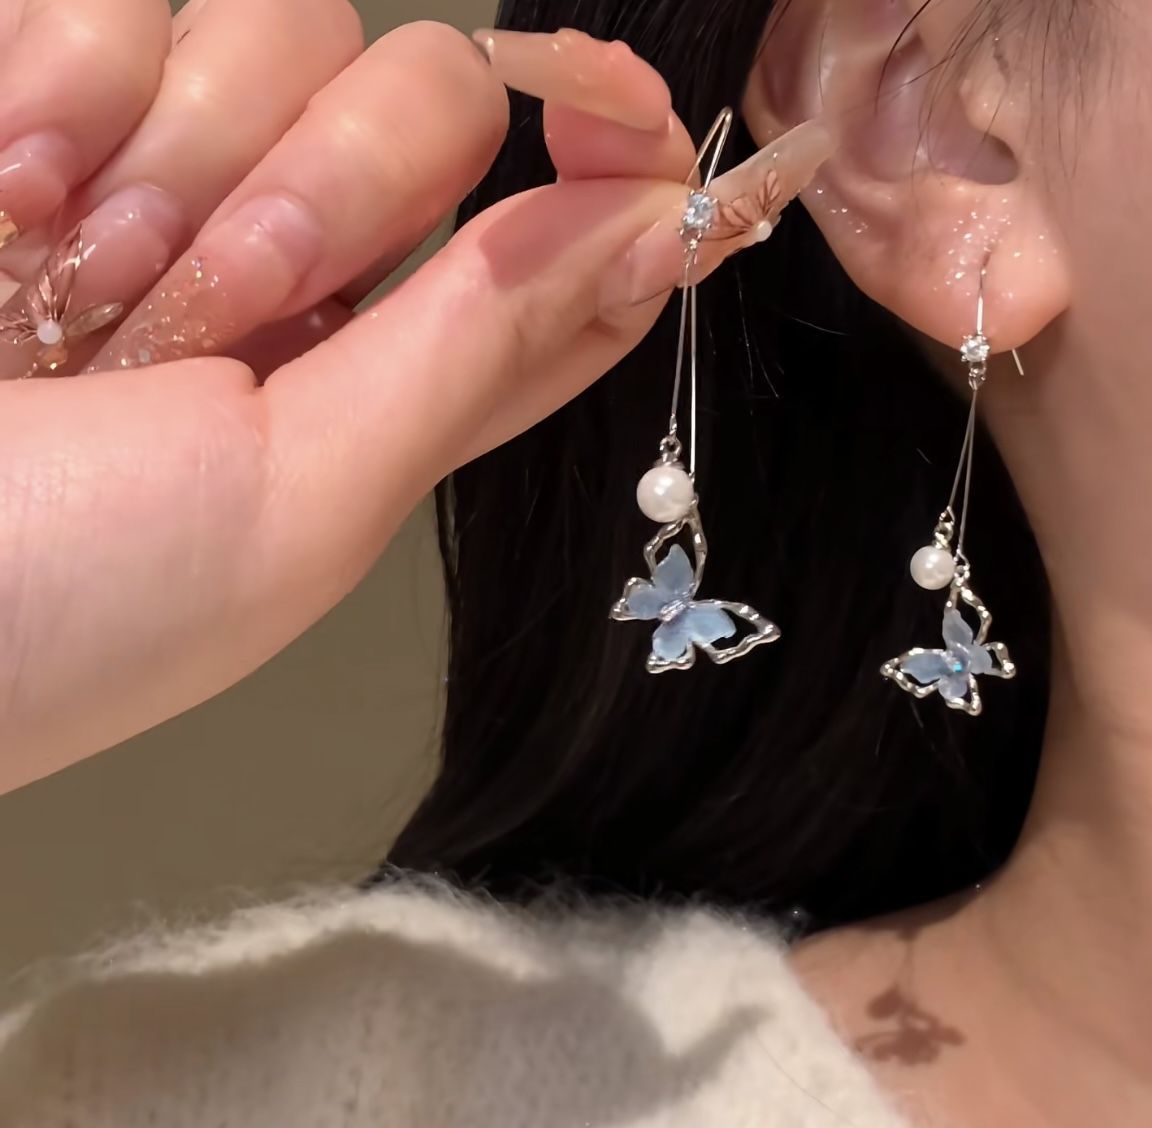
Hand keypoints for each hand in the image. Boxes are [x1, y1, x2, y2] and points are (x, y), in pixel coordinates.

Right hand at [0, 4, 829, 790]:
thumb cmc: (61, 595)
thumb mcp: (296, 504)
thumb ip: (465, 359)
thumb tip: (637, 232)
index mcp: (386, 388)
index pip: (559, 261)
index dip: (622, 178)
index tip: (636, 117)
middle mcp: (299, 267)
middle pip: (440, 99)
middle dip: (340, 187)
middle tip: (215, 311)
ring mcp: (170, 169)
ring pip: (297, 22)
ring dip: (199, 155)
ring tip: (79, 279)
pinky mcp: (44, 87)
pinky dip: (68, 87)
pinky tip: (4, 200)